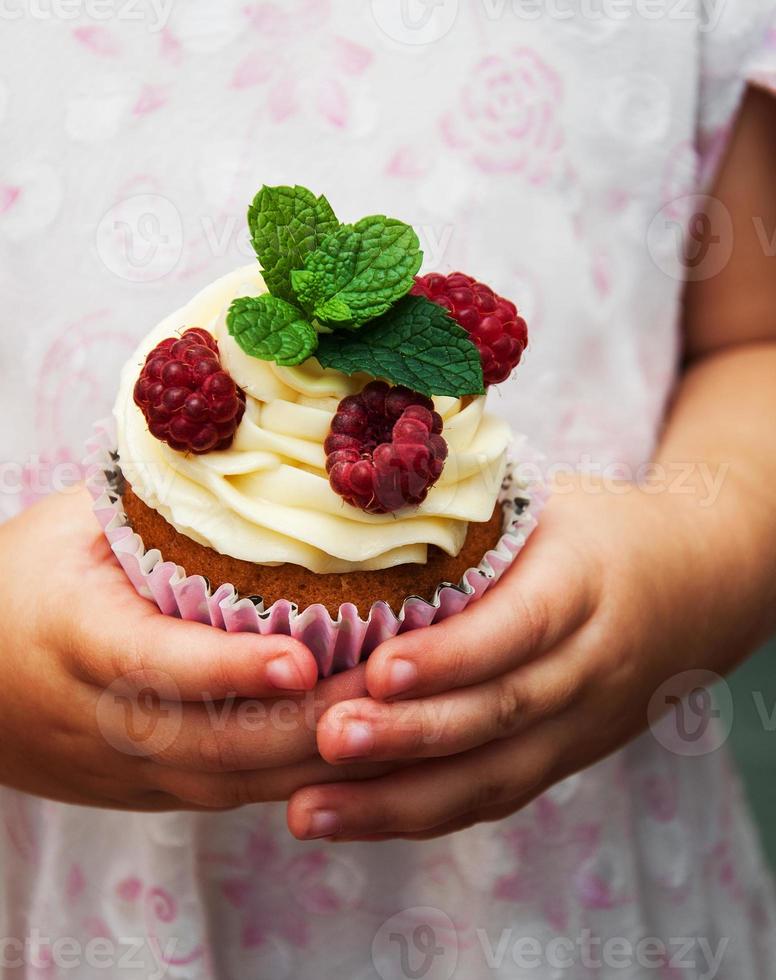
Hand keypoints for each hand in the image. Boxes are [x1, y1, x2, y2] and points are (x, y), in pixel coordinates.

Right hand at [0, 488, 394, 809]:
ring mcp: (123, 766)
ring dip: (317, 763)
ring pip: (232, 783)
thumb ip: (156, 500)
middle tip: (393, 692)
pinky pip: (231, 795)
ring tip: (397, 722)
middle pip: (212, 743)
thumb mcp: (76, 523)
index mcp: (73, 634)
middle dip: (308, 726)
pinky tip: (357, 752)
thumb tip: (253, 448)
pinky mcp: (147, 789)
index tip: (301, 659)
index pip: (154, 663)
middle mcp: (98, 716)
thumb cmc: (26, 579)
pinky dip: (296, 778)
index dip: (228, 670)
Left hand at [286, 477, 761, 840]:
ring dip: (398, 799)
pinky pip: (492, 795)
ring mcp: (581, 724)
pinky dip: (418, 814)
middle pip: (502, 712)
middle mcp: (589, 664)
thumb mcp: (551, 501)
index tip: (380, 668)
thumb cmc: (598, 531)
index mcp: (586, 582)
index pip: (522, 625)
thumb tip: (353, 496)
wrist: (699, 588)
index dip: (454, 655)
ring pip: (493, 775)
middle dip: (411, 735)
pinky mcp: (563, 759)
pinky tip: (349, 818)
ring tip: (308, 810)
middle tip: (325, 738)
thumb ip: (473, 509)